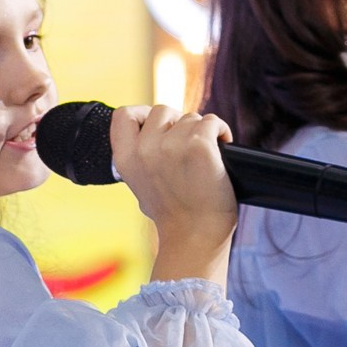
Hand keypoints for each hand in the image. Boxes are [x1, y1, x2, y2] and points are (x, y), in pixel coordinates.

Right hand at [108, 104, 237, 286]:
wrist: (195, 235)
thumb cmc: (173, 214)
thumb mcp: (140, 185)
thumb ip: (141, 157)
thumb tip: (156, 135)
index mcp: (125, 158)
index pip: (124, 115)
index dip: (142, 114)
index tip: (158, 126)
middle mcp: (145, 149)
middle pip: (162, 111)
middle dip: (177, 123)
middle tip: (188, 145)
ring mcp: (171, 145)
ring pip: (191, 117)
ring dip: (201, 131)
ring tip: (207, 156)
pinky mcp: (199, 146)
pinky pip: (212, 121)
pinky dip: (221, 131)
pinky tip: (223, 145)